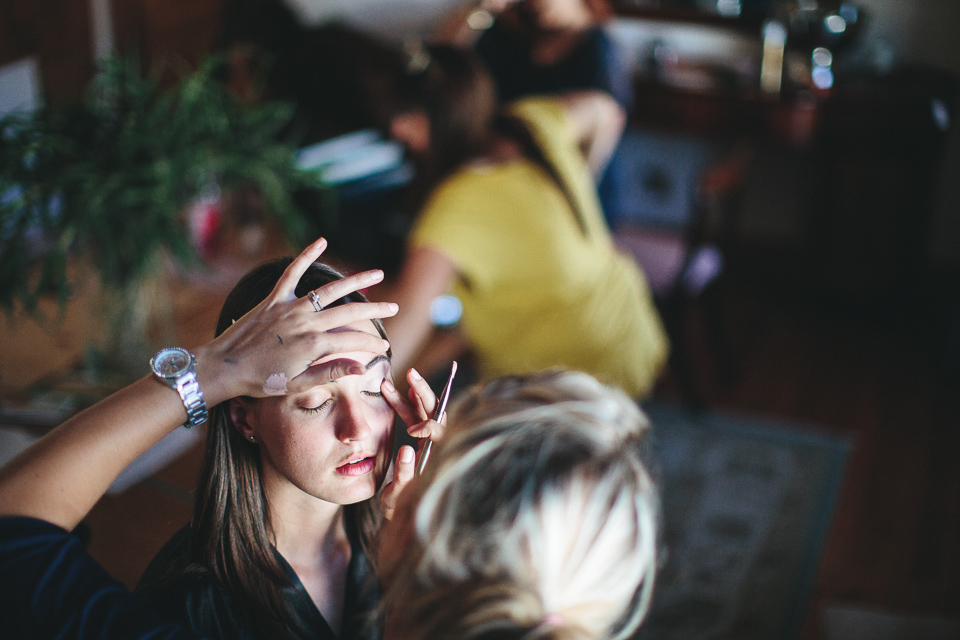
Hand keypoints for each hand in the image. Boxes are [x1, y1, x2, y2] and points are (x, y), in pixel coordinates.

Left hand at [196, 238, 398, 404]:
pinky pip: (293, 272)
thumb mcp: (298, 384)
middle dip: (375, 309)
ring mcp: (290, 307)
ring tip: (377, 273)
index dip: (371, 344)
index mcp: (313, 345)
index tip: (384, 348)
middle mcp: (305, 322)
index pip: (353, 340)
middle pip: (349, 312)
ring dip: (356, 280)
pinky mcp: (273, 299)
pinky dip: (306, 255)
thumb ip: (331, 372)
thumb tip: (361, 366)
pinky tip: (322, 241)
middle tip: (394, 307)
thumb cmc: (260, 382)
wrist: (223, 368)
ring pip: (330, 290)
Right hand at [378, 368, 447, 520]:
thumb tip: (407, 448)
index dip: (428, 427)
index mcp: (439, 460)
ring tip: (391, 381)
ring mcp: (430, 442)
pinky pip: (416, 417)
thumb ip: (403, 476)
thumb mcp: (400, 499)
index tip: (411, 432)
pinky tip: (394, 392)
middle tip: (412, 374)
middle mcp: (438, 447)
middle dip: (424, 393)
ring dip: (410, 395)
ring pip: (424, 412)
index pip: (441, 434)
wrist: (407, 519)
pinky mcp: (420, 441)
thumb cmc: (405, 512)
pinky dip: (406, 404)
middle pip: (437, 413)